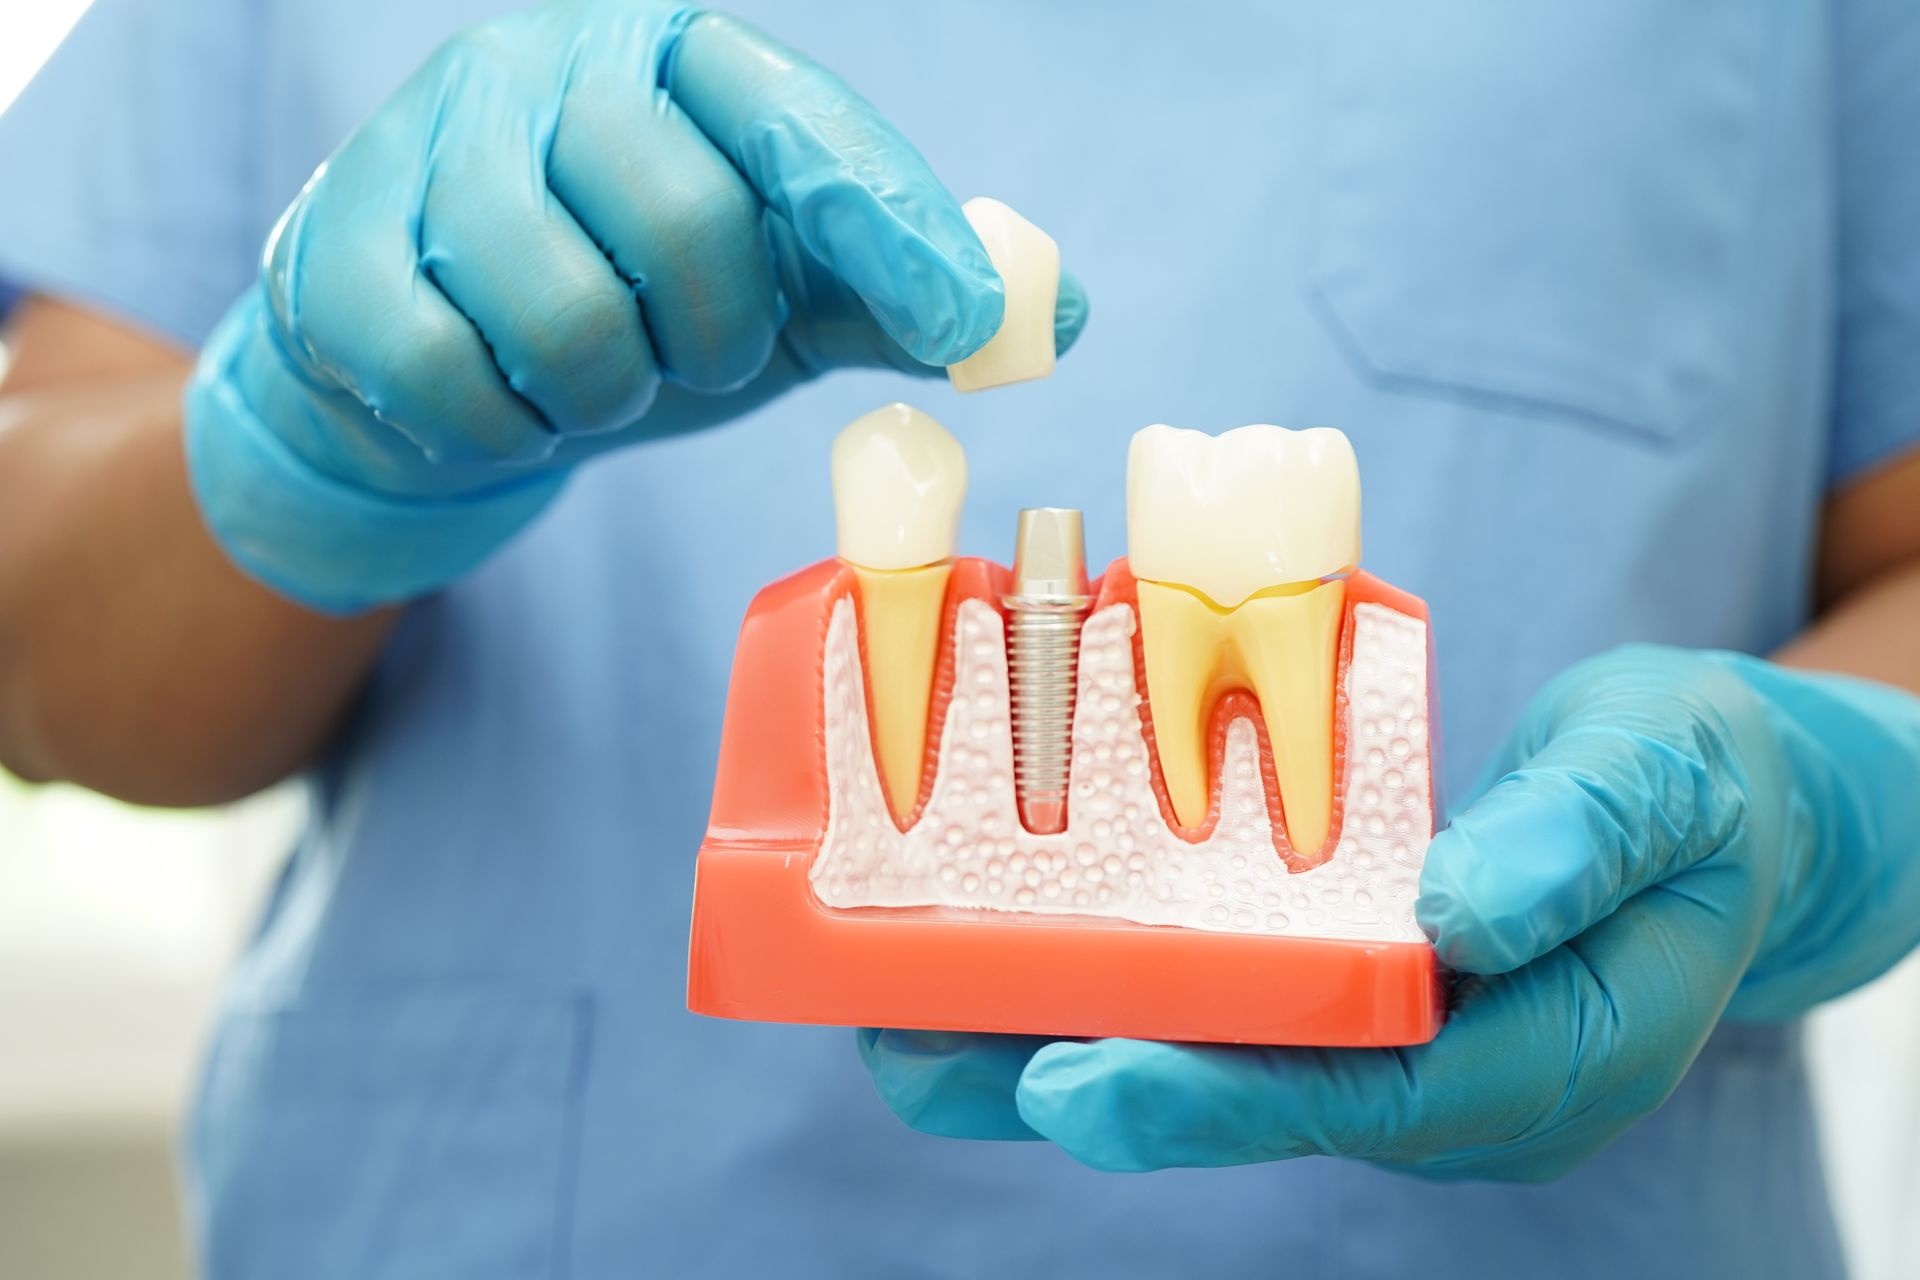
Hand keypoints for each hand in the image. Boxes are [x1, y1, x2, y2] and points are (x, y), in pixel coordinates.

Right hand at [185, 0, 1084, 612]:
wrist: (445, 371)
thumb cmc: (635, 312)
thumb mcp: (779, 296)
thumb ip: (895, 291)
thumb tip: (1052, 309)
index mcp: (680, 60)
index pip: (800, 121)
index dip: (891, 223)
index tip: (966, 325)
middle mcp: (549, 68)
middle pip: (682, 213)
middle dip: (712, 336)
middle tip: (692, 360)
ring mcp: (427, 144)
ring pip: (559, 307)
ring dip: (605, 390)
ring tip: (590, 379)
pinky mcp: (332, 247)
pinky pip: (444, 370)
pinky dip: (499, 425)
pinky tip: (497, 401)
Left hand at [860, 645, 1919, 1177]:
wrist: (1725, 811)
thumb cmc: (1701, 795)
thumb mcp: (1664, 783)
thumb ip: (1571, 841)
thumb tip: (1454, 910)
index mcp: (1535, 1058)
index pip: (1353, 1091)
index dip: (1208, 1089)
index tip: (1072, 1076)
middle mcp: (1441, 1075)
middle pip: (1248, 1093)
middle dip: (1084, 1079)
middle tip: (923, 1057)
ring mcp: (1394, 1041)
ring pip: (1216, 1058)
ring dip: (1065, 1037)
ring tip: (908, 1020)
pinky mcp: (1354, 993)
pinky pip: (1227, 1002)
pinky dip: (1121, 979)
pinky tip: (1006, 952)